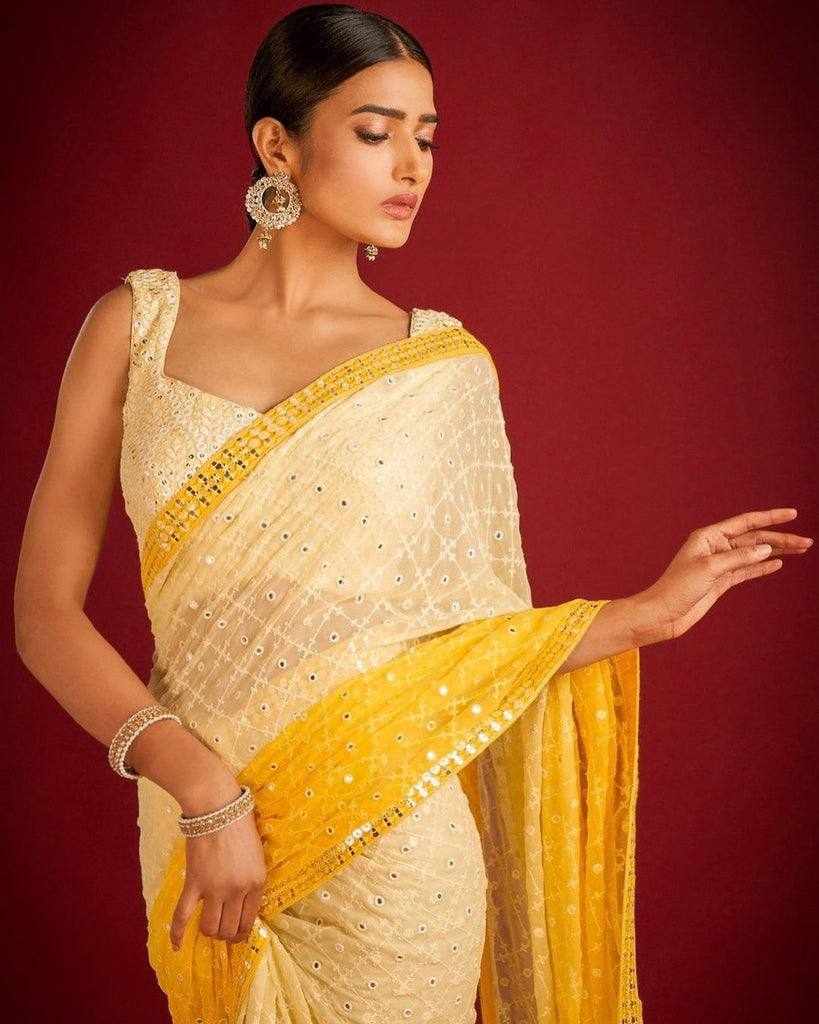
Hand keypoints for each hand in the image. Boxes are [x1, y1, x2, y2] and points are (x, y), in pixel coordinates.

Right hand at [169, 775, 266, 950]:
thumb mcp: (256, 854)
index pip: (250, 920)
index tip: (237, 933)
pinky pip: (182, 916)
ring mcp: (215, 889)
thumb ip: (251, 879)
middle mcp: (238, 890)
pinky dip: (177, 934)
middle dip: (226, 935)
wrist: (217, 807)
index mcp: (257, 882)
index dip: (242, 931)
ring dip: (209, 932)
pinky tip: (176, 946)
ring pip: (210, 928)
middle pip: (230, 928)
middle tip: (222, 931)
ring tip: (207, 929)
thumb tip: (243, 902)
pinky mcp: (194, 884)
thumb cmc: (240, 825)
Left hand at [630, 507, 811, 645]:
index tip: (793, 514)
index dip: (771, 517)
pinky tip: (779, 564)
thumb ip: (739, 557)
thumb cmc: (677, 588)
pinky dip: (763, 566)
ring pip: (754, 554)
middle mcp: (715, 547)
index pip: (746, 522)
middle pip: (755, 539)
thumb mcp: (709, 569)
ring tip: (801, 550)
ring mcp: (719, 564)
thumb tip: (767, 549)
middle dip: (781, 539)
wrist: (663, 614)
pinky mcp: (721, 581)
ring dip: (777, 552)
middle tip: (806, 542)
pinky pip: (747, 570)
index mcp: (708, 536)